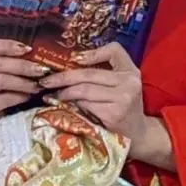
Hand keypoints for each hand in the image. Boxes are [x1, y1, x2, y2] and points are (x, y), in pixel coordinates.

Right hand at [0, 38, 47, 159]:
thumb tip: (30, 54)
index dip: (8, 45)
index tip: (28, 49)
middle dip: (22, 65)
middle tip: (40, 70)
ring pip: (1, 80)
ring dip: (23, 82)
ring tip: (36, 85)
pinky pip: (4, 99)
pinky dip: (19, 96)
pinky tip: (27, 97)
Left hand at [42, 43, 173, 168]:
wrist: (138, 134)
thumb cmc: (124, 108)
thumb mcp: (121, 86)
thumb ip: (105, 74)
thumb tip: (71, 64)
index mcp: (131, 71)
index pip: (114, 50)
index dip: (93, 52)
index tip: (73, 58)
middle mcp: (129, 82)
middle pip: (89, 73)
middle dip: (64, 77)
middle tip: (46, 81)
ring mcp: (123, 98)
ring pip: (84, 90)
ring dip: (64, 93)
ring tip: (52, 94)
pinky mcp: (113, 114)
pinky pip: (85, 105)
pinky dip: (72, 105)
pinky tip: (65, 106)